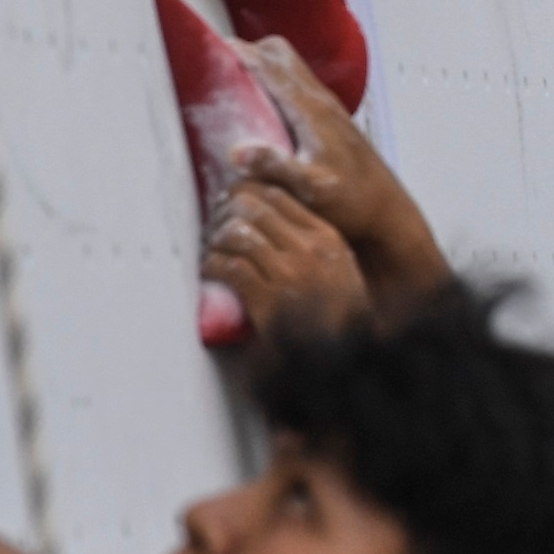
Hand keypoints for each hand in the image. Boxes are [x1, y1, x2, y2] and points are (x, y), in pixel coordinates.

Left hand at [205, 181, 369, 337]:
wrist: (342, 359)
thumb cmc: (340, 319)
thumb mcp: (340, 271)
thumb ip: (313, 245)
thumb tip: (272, 221)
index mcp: (327, 239)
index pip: (277, 195)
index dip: (247, 194)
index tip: (234, 203)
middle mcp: (309, 251)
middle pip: (252, 208)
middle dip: (227, 212)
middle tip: (215, 222)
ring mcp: (289, 275)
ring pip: (237, 234)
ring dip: (216, 239)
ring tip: (212, 248)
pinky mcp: (268, 300)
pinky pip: (229, 268)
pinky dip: (213, 266)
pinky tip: (211, 271)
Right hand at [227, 37, 448, 305]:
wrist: (388, 214)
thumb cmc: (354, 205)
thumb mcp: (312, 190)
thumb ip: (277, 168)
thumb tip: (239, 151)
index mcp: (311, 111)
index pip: (269, 66)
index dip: (237, 53)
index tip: (207, 49)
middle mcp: (320, 101)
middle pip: (279, 52)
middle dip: (247, 52)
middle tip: (218, 70)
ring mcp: (327, 108)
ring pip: (288, 65)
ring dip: (261, 65)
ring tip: (232, 86)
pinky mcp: (330, 119)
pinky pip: (296, 84)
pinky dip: (274, 84)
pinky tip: (260, 112)